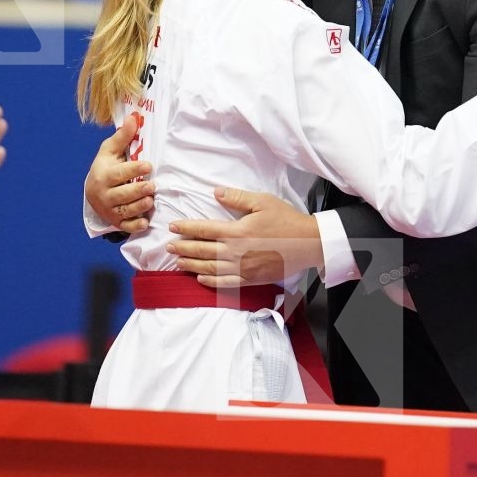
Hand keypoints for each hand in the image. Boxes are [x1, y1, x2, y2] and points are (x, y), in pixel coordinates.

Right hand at [85, 115, 154, 232]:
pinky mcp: (117, 221)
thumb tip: (134, 117)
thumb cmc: (105, 167)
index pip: (119, 174)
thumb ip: (122, 137)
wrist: (93, 192)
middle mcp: (105, 195)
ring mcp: (111, 210)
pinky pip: (126, 226)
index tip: (148, 165)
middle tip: (152, 186)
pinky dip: (135, 226)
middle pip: (122, 195)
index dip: (134, 169)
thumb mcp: (110, 150)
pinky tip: (145, 222)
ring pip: (126, 210)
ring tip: (150, 199)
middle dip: (138, 190)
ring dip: (139, 206)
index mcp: (103, 175)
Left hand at [167, 188, 323, 287]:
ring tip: (178, 262)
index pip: (204, 230)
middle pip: (202, 250)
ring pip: (209, 268)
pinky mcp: (250, 279)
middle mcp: (235, 252)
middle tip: (169, 246)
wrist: (307, 243)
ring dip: (191, 265)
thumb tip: (215, 193)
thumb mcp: (262, 201)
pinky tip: (200, 279)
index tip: (173, 227)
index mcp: (236, 231)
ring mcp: (241, 268)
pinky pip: (224, 283)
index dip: (186, 228)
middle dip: (183, 248)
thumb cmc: (286, 220)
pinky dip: (210, 282)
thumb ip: (237, 197)